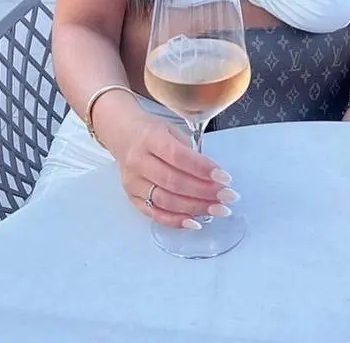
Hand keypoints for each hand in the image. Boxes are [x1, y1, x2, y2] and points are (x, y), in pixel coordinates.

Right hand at [113, 114, 236, 228]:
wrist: (122, 134)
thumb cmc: (151, 131)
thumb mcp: (170, 129)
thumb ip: (188, 151)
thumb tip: (212, 176)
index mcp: (149, 139)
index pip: (178, 157)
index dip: (203, 169)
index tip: (224, 178)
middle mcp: (138, 162)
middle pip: (174, 182)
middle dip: (205, 192)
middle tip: (227, 197)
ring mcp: (133, 182)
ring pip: (166, 201)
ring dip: (196, 208)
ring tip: (218, 209)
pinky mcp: (132, 197)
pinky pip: (155, 214)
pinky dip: (176, 221)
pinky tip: (195, 222)